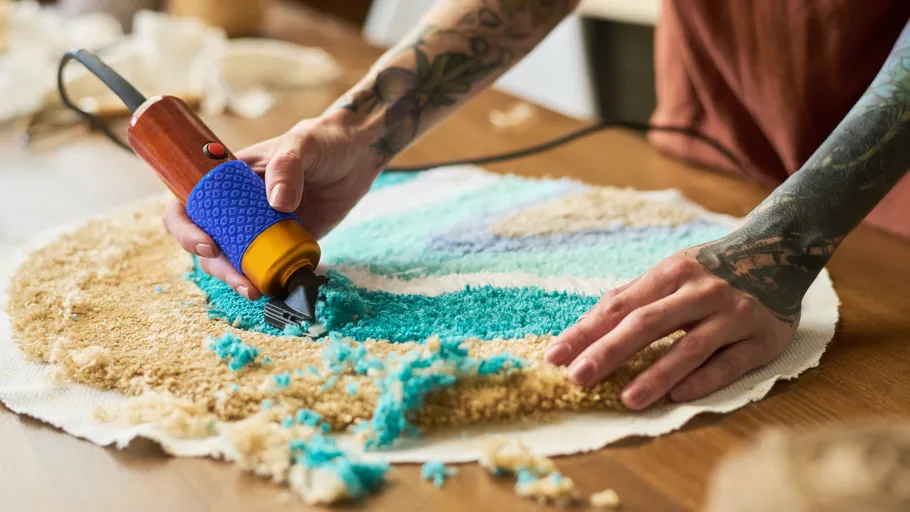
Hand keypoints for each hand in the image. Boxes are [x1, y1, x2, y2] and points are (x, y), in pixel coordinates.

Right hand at [162, 113, 380, 299]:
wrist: (356, 157)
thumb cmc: (321, 142)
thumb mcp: (302, 144)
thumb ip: (287, 167)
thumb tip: (277, 204)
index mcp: (226, 179)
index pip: (187, 204)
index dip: (186, 228)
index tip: (208, 245)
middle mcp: (235, 206)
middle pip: (207, 242)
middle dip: (216, 265)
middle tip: (240, 280)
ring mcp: (258, 227)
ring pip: (233, 259)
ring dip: (237, 279)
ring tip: (256, 291)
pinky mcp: (282, 243)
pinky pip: (267, 265)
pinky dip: (267, 280)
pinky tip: (277, 289)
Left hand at [544, 246, 797, 409]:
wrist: (780, 250)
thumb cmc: (711, 269)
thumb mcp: (672, 272)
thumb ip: (632, 298)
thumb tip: (584, 329)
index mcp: (672, 272)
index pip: (619, 306)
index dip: (585, 332)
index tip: (555, 356)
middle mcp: (701, 290)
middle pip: (648, 323)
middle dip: (609, 352)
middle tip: (577, 378)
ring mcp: (733, 313)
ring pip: (690, 347)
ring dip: (656, 375)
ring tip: (626, 399)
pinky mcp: (762, 337)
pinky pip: (729, 363)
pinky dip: (702, 379)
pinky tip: (677, 396)